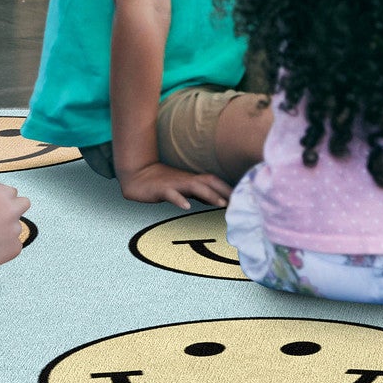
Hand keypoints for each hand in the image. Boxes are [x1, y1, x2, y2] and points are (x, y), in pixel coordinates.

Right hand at [0, 181, 32, 267]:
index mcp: (0, 194)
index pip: (12, 192)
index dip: (1, 200)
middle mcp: (12, 209)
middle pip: (24, 204)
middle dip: (14, 209)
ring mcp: (16, 229)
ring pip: (16, 226)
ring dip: (6, 230)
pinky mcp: (15, 247)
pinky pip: (13, 244)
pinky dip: (4, 247)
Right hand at [117, 158, 233, 209]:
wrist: (137, 176)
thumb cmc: (163, 183)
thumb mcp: (184, 188)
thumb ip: (201, 193)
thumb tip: (219, 200)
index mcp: (192, 179)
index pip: (215, 180)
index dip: (229, 187)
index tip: (244, 196)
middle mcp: (186, 179)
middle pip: (209, 181)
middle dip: (225, 190)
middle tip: (239, 201)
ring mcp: (174, 183)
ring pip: (194, 187)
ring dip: (208, 194)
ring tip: (221, 204)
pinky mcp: (161, 189)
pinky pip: (171, 194)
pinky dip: (179, 199)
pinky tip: (186, 206)